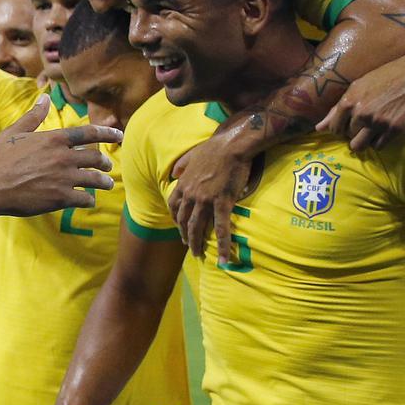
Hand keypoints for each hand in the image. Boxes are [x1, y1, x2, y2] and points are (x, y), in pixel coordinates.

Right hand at [0, 95, 120, 217]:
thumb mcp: (15, 132)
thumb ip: (34, 116)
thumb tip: (45, 98)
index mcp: (54, 138)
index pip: (89, 133)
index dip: (107, 133)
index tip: (119, 135)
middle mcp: (63, 156)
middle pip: (96, 157)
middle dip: (106, 162)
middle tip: (108, 166)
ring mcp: (64, 178)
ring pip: (95, 179)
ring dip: (104, 182)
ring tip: (107, 184)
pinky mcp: (60, 198)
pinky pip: (85, 198)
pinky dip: (89, 199)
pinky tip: (88, 200)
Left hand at [167, 137, 251, 262]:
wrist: (231, 145)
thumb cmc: (214, 148)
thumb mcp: (191, 155)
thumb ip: (181, 166)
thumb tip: (173, 172)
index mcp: (183, 184)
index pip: (174, 207)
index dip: (176, 220)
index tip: (180, 228)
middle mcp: (191, 195)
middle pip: (184, 222)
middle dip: (186, 236)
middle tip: (189, 247)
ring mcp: (205, 201)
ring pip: (197, 228)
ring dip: (197, 244)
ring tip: (198, 255)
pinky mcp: (222, 203)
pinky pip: (221, 229)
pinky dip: (221, 245)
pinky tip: (222, 258)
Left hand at [316, 51, 404, 150]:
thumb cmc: (385, 77)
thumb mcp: (357, 87)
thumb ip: (336, 109)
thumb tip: (318, 129)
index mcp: (349, 101)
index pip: (333, 128)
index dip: (341, 128)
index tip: (350, 123)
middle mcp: (361, 113)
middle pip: (348, 137)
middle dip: (355, 133)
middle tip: (368, 122)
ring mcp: (378, 122)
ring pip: (360, 146)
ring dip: (364, 141)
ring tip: (373, 130)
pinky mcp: (395, 129)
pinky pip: (378, 147)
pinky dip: (380, 142)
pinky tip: (386, 129)